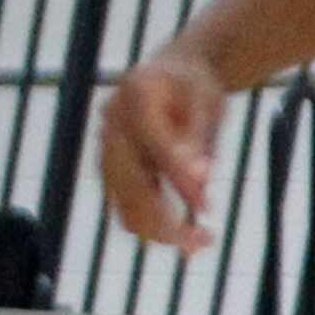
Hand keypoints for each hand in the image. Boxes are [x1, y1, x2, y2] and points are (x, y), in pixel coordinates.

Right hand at [98, 49, 224, 251]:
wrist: (174, 73)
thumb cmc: (196, 86)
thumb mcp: (208, 103)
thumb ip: (199, 138)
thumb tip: (200, 179)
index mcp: (137, 94)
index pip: (154, 146)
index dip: (180, 179)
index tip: (207, 209)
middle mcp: (112, 122)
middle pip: (130, 184)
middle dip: (167, 221)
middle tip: (207, 240)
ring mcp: (106, 146)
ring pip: (123, 204)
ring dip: (159, 232)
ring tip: (200, 242)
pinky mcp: (111, 167)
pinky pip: (124, 206)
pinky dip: (151, 226)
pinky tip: (183, 236)